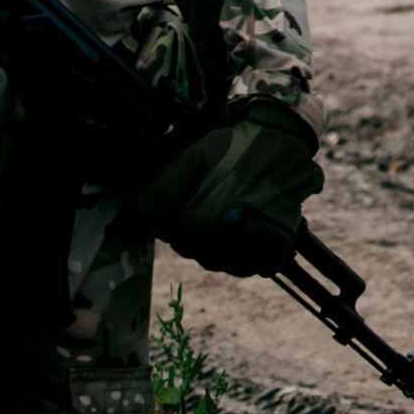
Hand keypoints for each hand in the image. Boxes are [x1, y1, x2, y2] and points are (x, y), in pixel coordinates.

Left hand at [122, 100, 322, 277]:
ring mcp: (244, 256)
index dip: (176, 207)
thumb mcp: (191, 162)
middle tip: (213, 193)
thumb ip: (157, 196)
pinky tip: (241, 222)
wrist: (286, 151)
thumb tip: (127, 229)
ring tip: (228, 206)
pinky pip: (234, 263)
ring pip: (209, 256)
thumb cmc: (235, 151)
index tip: (195, 187)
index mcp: (198, 224)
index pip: (166, 230)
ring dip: (210, 236)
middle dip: (191, 222)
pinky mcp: (263, 259)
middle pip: (186, 245)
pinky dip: (232, 246)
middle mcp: (220, 248)